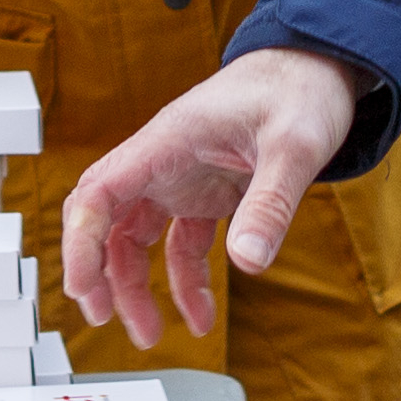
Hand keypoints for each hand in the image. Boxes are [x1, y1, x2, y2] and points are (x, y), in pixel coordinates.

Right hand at [58, 48, 359, 345]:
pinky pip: (180, 244)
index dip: (80, 241)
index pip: (98, 192)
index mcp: (168, 141)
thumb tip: (248, 262)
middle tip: (102, 318)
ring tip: (150, 334)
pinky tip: (201, 314)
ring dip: (136, 286)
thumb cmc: (301, 88)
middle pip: (107, 221)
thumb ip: (270, 203)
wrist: (320, 66)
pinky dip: (184, 282)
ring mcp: (182, 178)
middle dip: (98, 272)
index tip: (81, 288)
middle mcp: (164, 161)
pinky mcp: (204, 193)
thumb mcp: (294, 145)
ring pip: (137, 239)